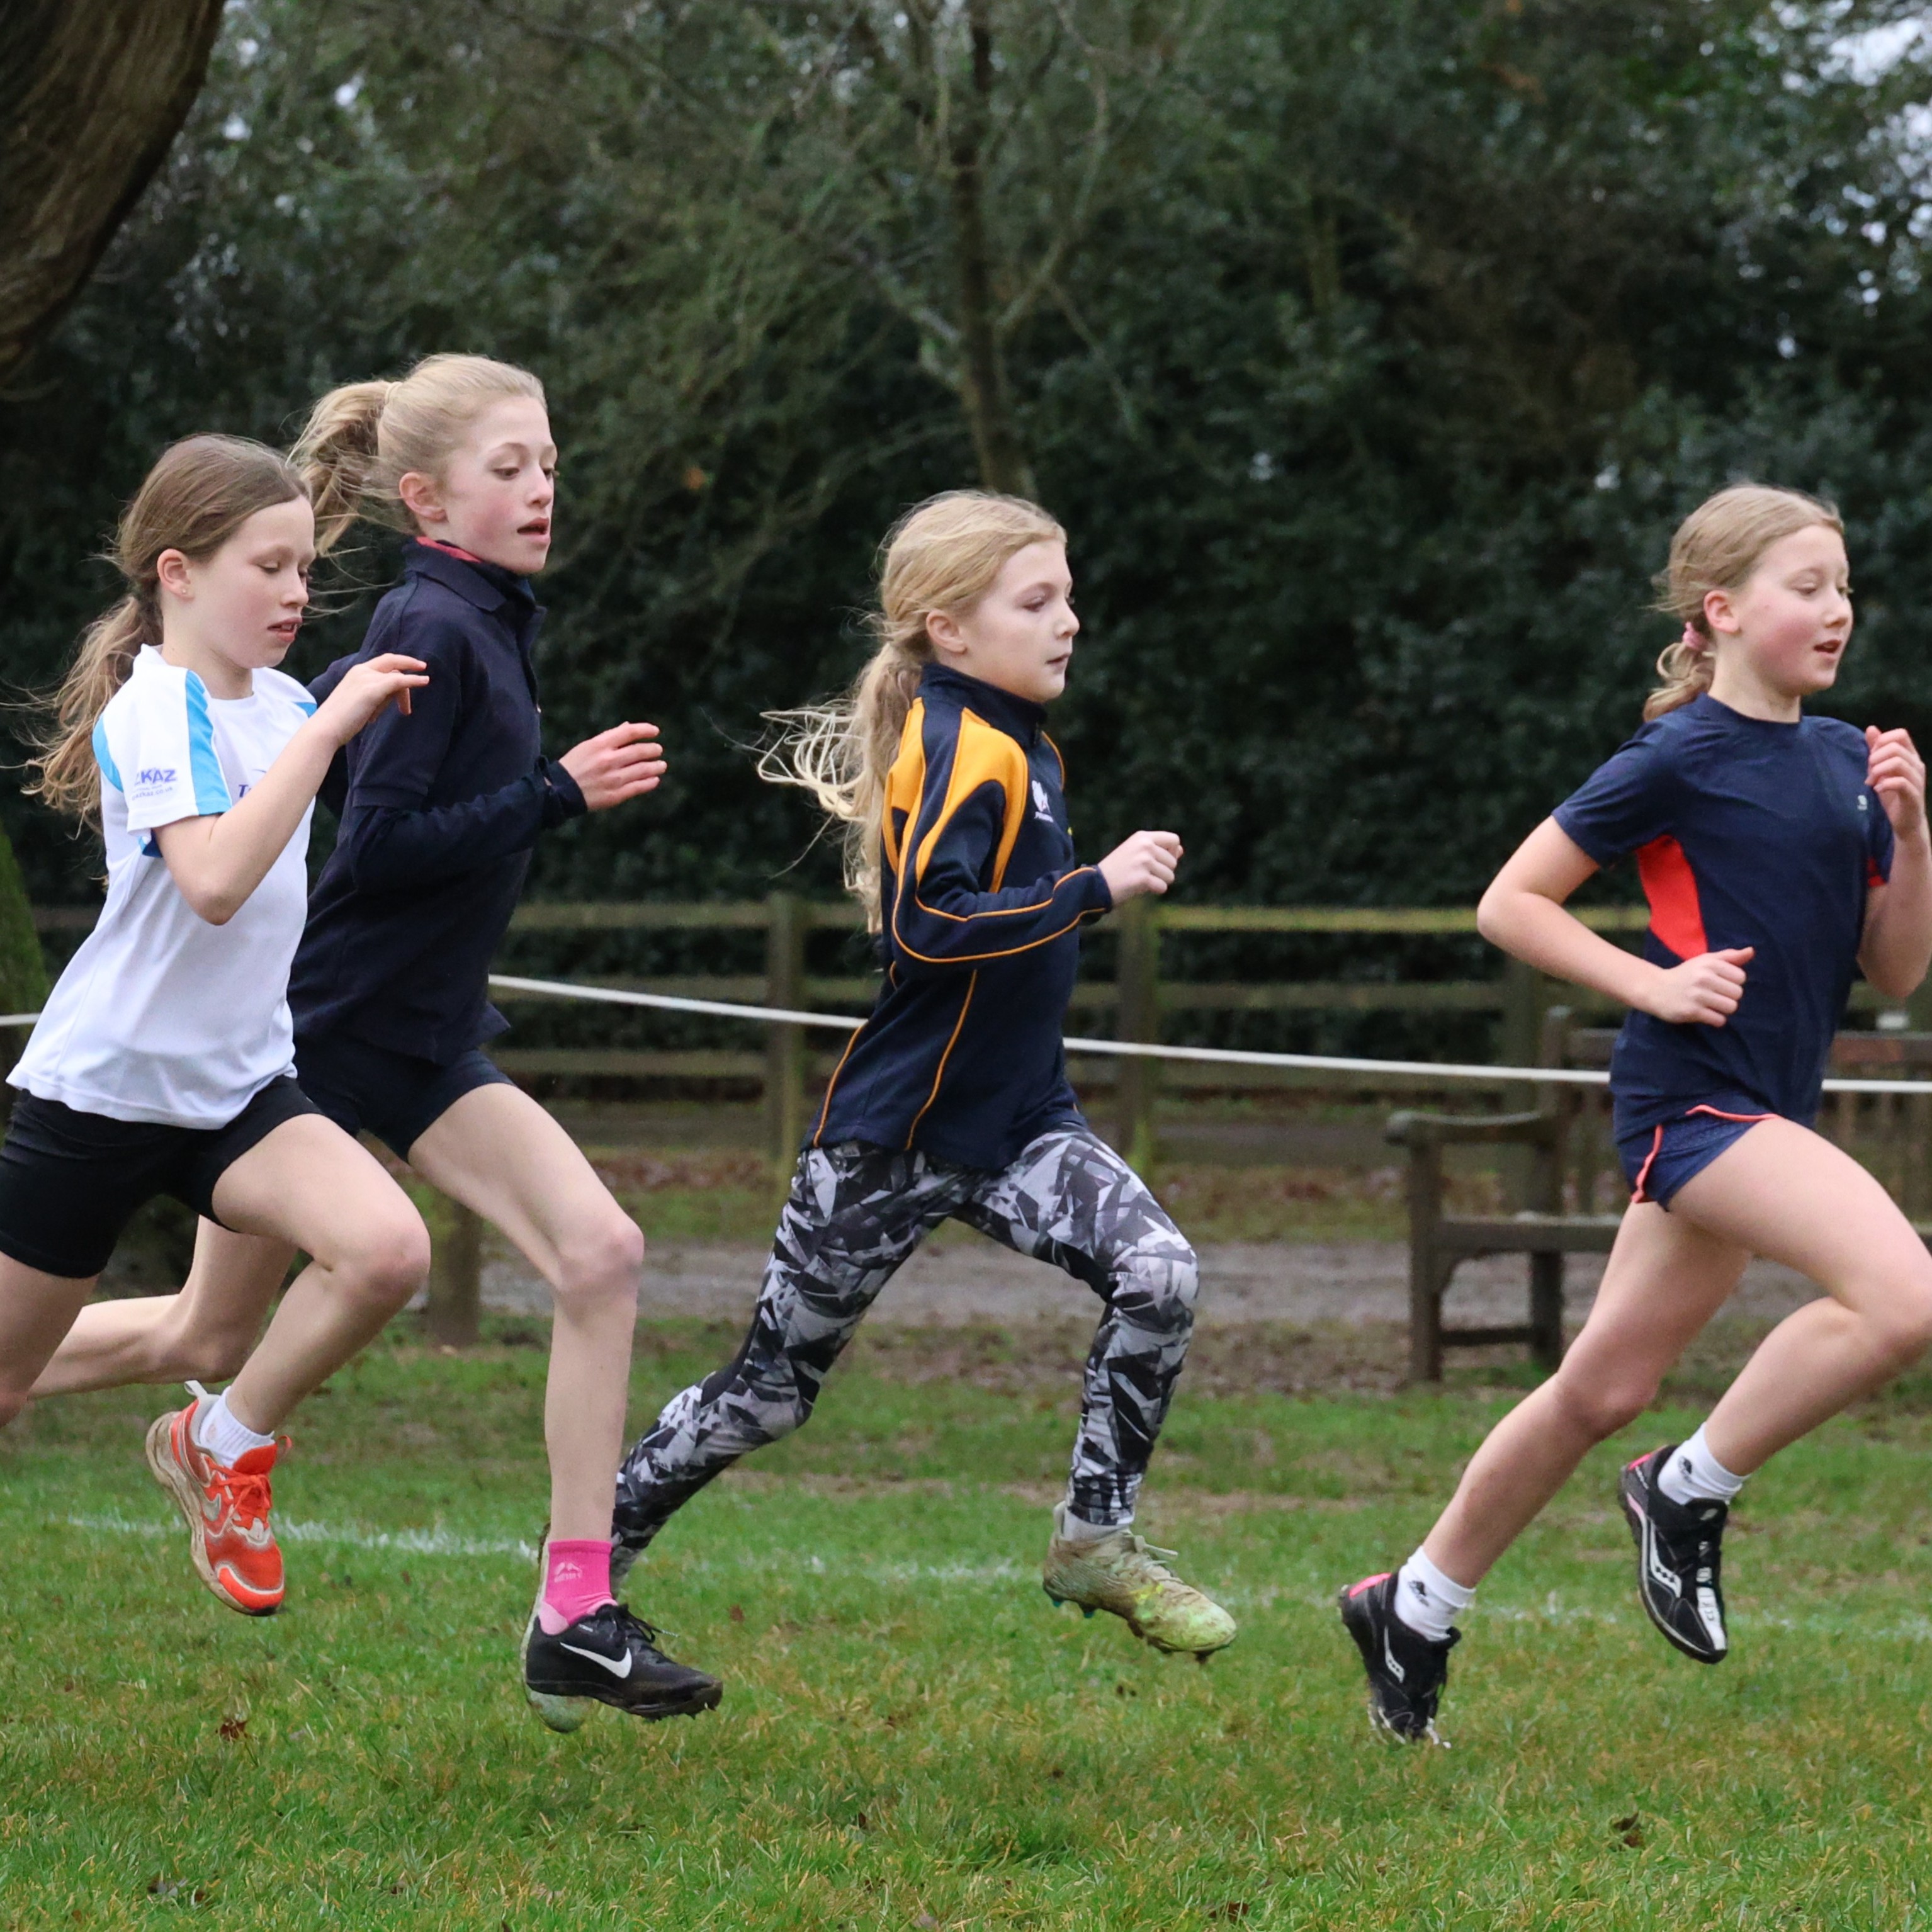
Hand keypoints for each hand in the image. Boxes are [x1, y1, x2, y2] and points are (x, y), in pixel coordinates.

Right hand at [313, 654, 428, 745]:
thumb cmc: (341, 721)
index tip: (415, 669)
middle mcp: (361, 670)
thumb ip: (373, 695)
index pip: (383, 662)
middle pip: (392, 663)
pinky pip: (399, 681)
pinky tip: (425, 681)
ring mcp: (367, 678)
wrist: (326, 728)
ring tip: (405, 712)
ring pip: (396, 677)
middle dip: (409, 668)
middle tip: (424, 679)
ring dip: (404, 696)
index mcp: (356, 672)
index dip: (400, 663)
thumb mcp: (359, 703)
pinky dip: (414, 680)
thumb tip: (391, 697)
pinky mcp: (373, 690)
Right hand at [560, 721, 666, 811]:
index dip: (645, 730)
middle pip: (639, 751)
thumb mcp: (587, 746)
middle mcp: (608, 760)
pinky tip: (655, 780)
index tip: (655, 731)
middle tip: (658, 750)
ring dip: (655, 767)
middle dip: (653, 750)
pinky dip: (649, 783)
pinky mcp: (615, 795)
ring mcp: (613, 778)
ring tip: (661, 765)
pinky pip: (638, 787)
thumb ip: (609, 737)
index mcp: (599, 745)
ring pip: (643, 770)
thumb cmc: (574, 766)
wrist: (559, 791)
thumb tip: (628, 727)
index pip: (629, 732)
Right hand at [1099, 829, 1181, 904]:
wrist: (1095, 884)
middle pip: (1173, 861)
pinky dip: (1154, 891)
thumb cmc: (1117, 869)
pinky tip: (1140, 888)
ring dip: (1159, 882)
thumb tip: (1180, 850)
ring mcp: (1144, 861)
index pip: (1174, 840)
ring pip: (1170, 875)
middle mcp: (1145, 846)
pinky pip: (1162, 887)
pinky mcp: (1143, 878)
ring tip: (1142, 881)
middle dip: (1164, 872)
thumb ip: (1158, 850)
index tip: (1161, 861)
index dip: (1172, 853)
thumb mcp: (1136, 853)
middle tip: (1145, 874)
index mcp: (1143, 837)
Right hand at [1642, 946, 1752, 1026]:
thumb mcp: (1705, 961)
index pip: (1741, 977)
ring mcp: (1697, 995)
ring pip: (1731, 1007)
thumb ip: (1729, 956)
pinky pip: (1719, 1020)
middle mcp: (1703, 978)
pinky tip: (1705, 1013)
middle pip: (1738, 993)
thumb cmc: (1685, 974)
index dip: (1732, 981)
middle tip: (1714, 995)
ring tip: (1711, 1005)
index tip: (1719, 983)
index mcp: (1709, 963)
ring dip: (1723, 1009)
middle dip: (1729, 996)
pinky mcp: (1691, 1012)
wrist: (1655, 989)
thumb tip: (1751, 951)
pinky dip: (1715, 1019)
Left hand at [1866, 725, 1927, 843]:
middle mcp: (1917, 765)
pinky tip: (1877, 789)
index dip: (1882, 740)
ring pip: (1898, 762)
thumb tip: (1871, 729)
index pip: (1901, 734)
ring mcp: (1917, 780)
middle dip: (1876, 757)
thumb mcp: (1880, 770)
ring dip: (1878, 770)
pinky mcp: (1913, 795)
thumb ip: (1876, 750)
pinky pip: (1901, 782)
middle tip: (1869, 771)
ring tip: (1872, 781)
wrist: (1904, 822)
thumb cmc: (1892, 794)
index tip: (1871, 755)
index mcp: (1910, 756)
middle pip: (1896, 747)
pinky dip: (1884, 784)